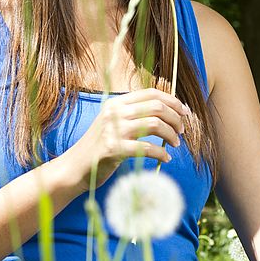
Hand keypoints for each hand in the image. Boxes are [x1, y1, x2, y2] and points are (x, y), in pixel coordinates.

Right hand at [67, 88, 186, 191]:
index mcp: (116, 103)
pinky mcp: (114, 149)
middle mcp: (115, 112)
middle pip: (157, 107)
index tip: (184, 112)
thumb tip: (166, 111)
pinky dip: (161, 153)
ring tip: (175, 144)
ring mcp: (113, 130)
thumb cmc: (99, 146)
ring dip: (171, 135)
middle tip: (181, 130)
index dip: (172, 100)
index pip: (151, 93)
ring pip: (155, 125)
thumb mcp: (112, 122)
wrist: (76, 166)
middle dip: (175, 118)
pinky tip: (165, 159)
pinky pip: (146, 148)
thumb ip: (133, 114)